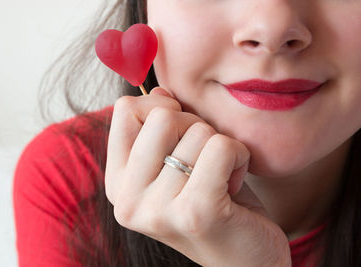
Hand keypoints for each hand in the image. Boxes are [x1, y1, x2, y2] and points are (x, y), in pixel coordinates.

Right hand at [105, 87, 290, 266]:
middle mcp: (128, 201)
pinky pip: (222, 147)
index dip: (161, 108)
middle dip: (195, 126)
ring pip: (198, 131)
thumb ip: (160, 129)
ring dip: (221, 146)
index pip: (125, 111)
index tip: (180, 132)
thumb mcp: (176, 165)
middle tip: (204, 158)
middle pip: (162, 115)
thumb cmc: (210, 204)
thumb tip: (158, 91)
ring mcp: (158, 210)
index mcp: (118, 185)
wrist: (242, 260)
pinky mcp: (196, 212)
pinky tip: (234, 183)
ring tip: (220, 179)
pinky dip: (240, 156)